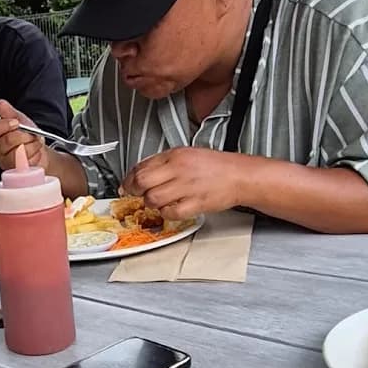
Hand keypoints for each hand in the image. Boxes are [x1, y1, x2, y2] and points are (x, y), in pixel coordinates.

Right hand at [0, 98, 48, 172]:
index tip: (15, 122)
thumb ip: (10, 112)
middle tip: (29, 134)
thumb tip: (1, 104)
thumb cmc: (27, 137)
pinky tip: (34, 153)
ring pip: (19, 150)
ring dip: (32, 144)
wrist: (40, 152)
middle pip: (7, 140)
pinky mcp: (17, 171)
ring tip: (32, 144)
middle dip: (24, 135)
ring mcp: (6, 161)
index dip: (2, 125)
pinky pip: (26, 161)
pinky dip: (35, 154)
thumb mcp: (21, 120)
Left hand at [122, 146, 245, 218]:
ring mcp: (187, 187)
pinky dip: (167, 213)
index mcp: (175, 155)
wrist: (240, 176)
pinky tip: (172, 208)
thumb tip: (139, 173)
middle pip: (142, 182)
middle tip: (136, 194)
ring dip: (151, 203)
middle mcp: (179, 169)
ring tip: (159, 201)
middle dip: (134, 190)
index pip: (141, 166)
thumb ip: (163, 162)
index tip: (127, 184)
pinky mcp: (195, 204)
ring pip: (153, 199)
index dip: (129, 178)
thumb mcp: (187, 154)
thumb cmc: (215, 167)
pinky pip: (170, 213)